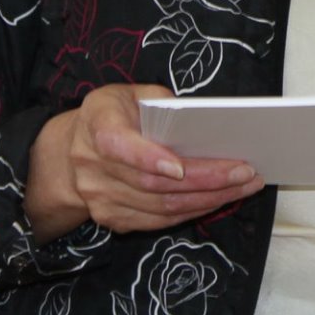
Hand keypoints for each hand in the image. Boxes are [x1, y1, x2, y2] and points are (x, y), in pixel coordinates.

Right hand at [26, 83, 262, 240]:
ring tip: (243, 187)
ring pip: (160, 207)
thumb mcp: (131, 93)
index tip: (180, 167)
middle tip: (244, 173)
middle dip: (205, 179)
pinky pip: (158, 221)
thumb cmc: (113, 115)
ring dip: (207, 199)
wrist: (70, 152)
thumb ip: (161, 103)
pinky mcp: (112, 218)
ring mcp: (100, 198)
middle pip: (151, 183)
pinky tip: (219, 199)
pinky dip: (192, 211)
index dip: (148, 158)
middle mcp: (93, 166)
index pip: (118, 145)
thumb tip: (202, 121)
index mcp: (97, 125)